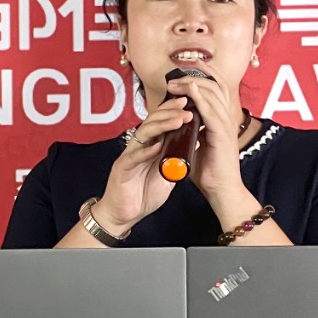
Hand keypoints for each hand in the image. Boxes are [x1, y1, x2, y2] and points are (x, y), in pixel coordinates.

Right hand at [89, 95, 194, 233]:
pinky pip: (134, 157)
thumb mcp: (167, 175)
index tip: (189, 102)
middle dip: (170, 112)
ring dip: (162, 125)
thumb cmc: (143, 194)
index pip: (161, 123)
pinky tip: (158, 145)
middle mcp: (139, 147)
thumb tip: (195, 143)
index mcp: (149, 147)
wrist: (124, 215)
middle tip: (186, 106)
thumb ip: (177, 160)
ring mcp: (129, 156)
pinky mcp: (122, 168)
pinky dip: (146, 151)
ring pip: (144, 134)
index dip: (173, 111)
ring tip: (178, 120)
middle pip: (152, 122)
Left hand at [165, 73, 253, 212]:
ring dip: (193, 82)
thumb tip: (174, 122)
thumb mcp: (197, 144)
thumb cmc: (209, 171)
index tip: (186, 67)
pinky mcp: (222, 135)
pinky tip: (190, 87)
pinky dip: (200, 96)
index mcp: (222, 120)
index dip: (204, 74)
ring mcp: (226, 125)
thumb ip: (190, 130)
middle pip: (216, 84)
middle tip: (177, 71)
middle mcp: (227, 118)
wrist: (222, 190)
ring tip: (176, 80)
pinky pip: (211, 109)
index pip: (217, 88)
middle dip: (197, 73)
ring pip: (213, 93)